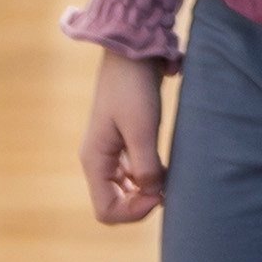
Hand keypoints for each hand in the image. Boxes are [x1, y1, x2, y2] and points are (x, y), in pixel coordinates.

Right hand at [79, 50, 166, 224]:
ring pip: (123, 187)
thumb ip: (145, 165)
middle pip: (114, 201)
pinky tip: (163, 165)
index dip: (133, 212)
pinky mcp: (122, 137)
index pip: (106, 210)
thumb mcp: (142, 127)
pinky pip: (130, 170)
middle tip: (167, 189)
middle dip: (140, 202)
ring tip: (167, 178)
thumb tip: (155, 194)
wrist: (133, 49)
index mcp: (94, 160)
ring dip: (144, 189)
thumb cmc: (133, 86)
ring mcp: (109, 149)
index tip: (160, 195)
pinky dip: (146, 173)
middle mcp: (98, 159)